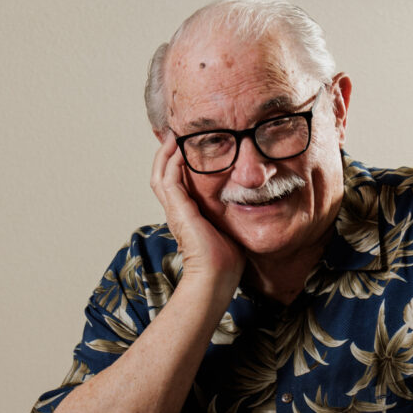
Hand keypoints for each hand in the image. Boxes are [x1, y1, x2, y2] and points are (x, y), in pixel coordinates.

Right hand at [150, 136, 243, 297]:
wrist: (217, 277)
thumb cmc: (227, 260)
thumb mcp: (231, 227)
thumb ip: (234, 213)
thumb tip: (252, 203)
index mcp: (187, 215)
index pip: (176, 183)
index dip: (177, 164)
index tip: (187, 147)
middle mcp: (177, 211)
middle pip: (162, 175)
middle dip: (167, 154)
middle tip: (175, 135)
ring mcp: (175, 211)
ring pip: (160, 174)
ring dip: (166, 154)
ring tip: (174, 136)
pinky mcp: (178, 211)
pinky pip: (169, 180)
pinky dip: (172, 162)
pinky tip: (179, 149)